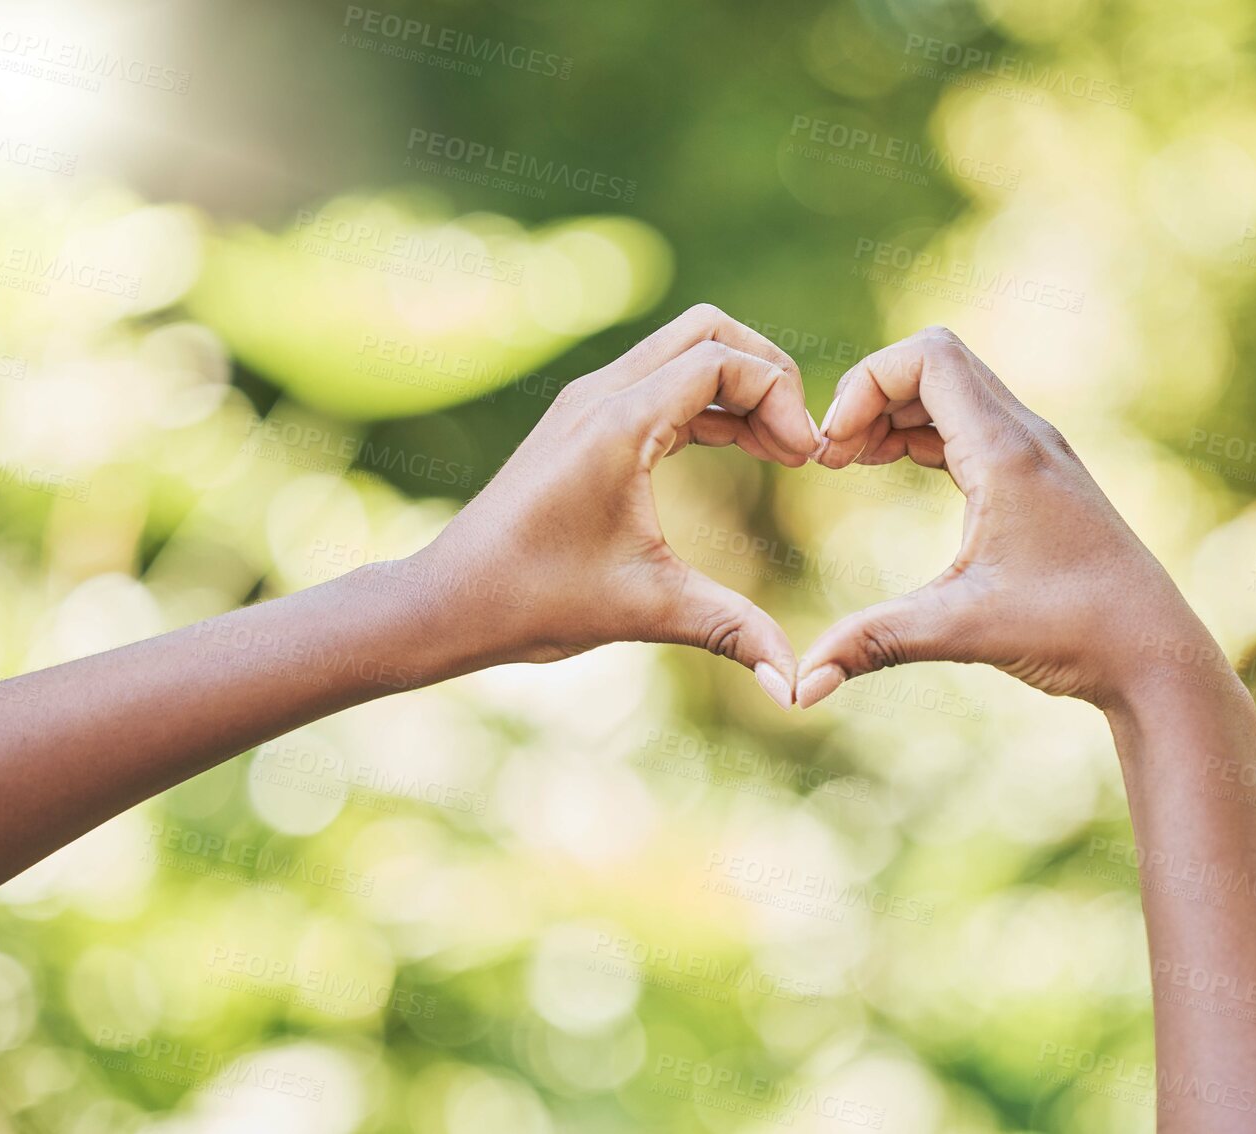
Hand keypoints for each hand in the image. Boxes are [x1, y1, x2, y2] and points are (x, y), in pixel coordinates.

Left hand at [400, 304, 819, 706]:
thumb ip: (731, 630)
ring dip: (740, 389)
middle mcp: (601, 394)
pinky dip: (709, 404)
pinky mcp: (584, 421)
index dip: (780, 400)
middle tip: (797, 443)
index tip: (805, 460)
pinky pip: (662, 383)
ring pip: (685, 350)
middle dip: (767, 374)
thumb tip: (795, 688)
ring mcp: (588, 402)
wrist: (450, 602)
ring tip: (779, 452)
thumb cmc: (535, 601)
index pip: (722, 362)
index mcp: (617, 422)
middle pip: (709, 332)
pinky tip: (738, 452)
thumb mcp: (646, 610)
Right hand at [799, 327, 1243, 722]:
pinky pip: (968, 424)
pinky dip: (922, 433)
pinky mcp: (1039, 478)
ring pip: (952, 392)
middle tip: (832, 458)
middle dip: (871, 397)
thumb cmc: (1073, 632)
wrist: (1154, 651)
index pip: (926, 356)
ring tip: (850, 463)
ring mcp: (1036, 454)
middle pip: (934, 363)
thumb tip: (800, 688)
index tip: (833, 451)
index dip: (865, 385)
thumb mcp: (962, 631)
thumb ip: (875, 643)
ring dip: (895, 414)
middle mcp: (1025, 436)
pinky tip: (892, 468)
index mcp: (1007, 451)